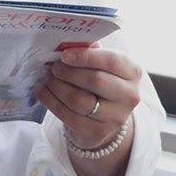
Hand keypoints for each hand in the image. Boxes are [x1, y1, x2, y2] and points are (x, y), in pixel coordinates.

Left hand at [35, 45, 141, 175]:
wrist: (106, 117)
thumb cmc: (102, 83)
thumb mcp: (102, 65)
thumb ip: (90, 53)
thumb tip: (68, 43)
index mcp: (133, 73)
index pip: (112, 62)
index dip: (86, 57)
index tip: (65, 55)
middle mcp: (130, 96)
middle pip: (96, 81)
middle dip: (69, 72)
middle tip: (53, 67)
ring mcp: (116, 117)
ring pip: (80, 101)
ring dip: (58, 87)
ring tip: (49, 78)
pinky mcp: (99, 132)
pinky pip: (70, 117)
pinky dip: (51, 102)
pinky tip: (43, 91)